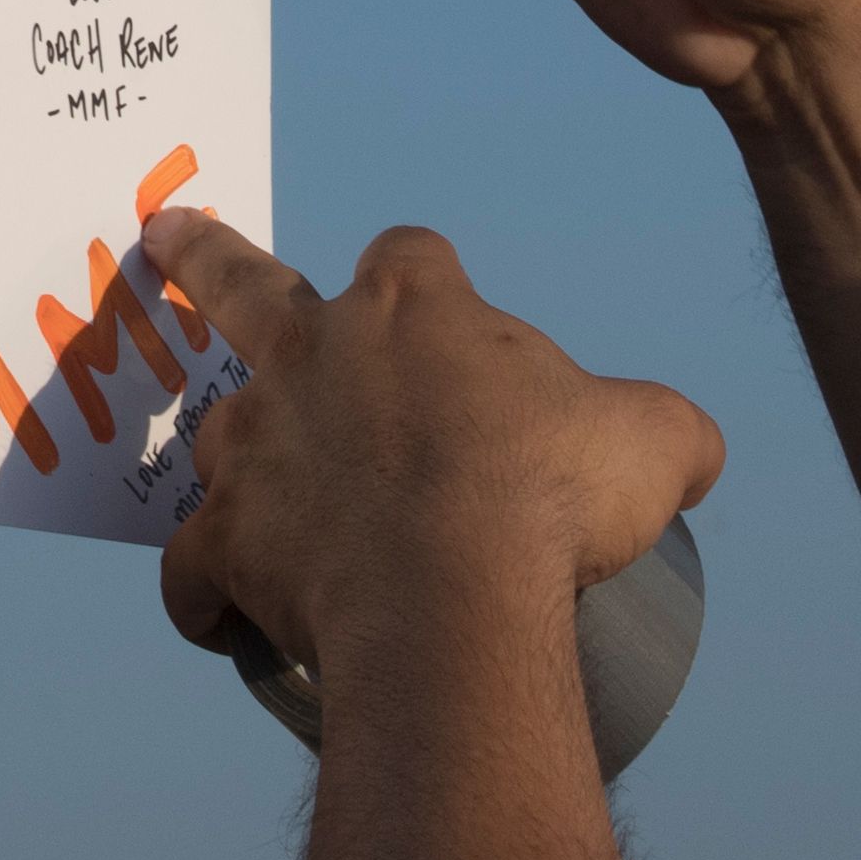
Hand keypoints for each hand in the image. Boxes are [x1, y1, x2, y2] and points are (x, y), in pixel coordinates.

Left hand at [144, 208, 723, 680]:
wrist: (450, 597)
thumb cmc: (551, 499)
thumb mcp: (654, 443)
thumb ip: (667, 432)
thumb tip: (694, 454)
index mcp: (412, 311)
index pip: (410, 256)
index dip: (424, 276)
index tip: (437, 296)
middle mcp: (312, 357)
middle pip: (237, 281)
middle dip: (202, 257)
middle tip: (166, 238)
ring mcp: (257, 446)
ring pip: (221, 441)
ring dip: (243, 470)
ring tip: (272, 514)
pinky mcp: (226, 539)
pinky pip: (191, 570)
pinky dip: (202, 594)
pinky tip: (222, 621)